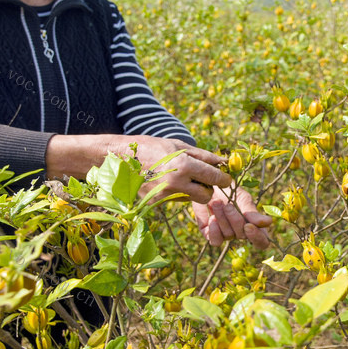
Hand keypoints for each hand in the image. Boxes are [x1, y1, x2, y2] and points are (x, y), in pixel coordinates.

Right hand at [46, 133, 230, 204]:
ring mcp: (165, 195)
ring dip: (194, 192)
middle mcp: (176, 182)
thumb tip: (222, 161)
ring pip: (192, 200)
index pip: (214, 177)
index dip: (224, 179)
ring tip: (185, 179)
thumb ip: (202, 155)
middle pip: (206, 195)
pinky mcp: (156, 202)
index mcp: (184, 165)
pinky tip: (169, 183)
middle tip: (205, 180)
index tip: (227, 179)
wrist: (120, 158)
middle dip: (209, 189)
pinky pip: (177, 201)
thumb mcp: (177, 145)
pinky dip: (179, 194)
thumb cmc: (152, 147)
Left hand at [192, 185, 272, 249]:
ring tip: (217, 203)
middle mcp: (240, 233)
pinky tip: (212, 218)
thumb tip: (268, 222)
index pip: (262, 243)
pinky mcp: (210, 234)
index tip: (248, 226)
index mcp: (253, 225)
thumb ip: (253, 212)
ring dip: (222, 218)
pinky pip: (215, 241)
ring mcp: (225, 235)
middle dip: (234, 219)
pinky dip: (214, 231)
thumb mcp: (244, 199)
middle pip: (242, 235)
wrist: (210, 185)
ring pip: (228, 235)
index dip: (257, 238)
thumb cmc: (230, 191)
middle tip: (228, 204)